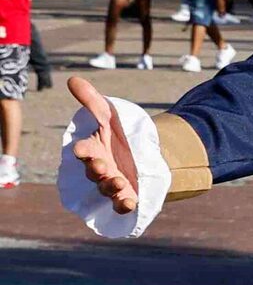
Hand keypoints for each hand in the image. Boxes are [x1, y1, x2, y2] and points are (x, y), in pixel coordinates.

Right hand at [67, 79, 140, 212]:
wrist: (147, 155)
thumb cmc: (120, 134)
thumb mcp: (110, 115)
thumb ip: (92, 100)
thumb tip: (73, 79)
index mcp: (93, 149)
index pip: (83, 150)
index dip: (82, 150)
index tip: (81, 148)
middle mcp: (99, 168)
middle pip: (92, 171)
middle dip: (95, 169)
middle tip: (101, 166)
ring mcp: (112, 183)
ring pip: (105, 189)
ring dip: (110, 187)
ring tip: (119, 182)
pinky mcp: (126, 196)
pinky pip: (121, 205)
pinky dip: (123, 205)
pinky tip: (130, 203)